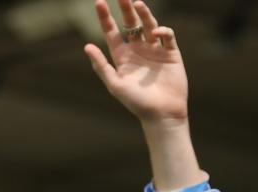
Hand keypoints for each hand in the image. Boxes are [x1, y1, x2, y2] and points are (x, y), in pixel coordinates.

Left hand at [83, 0, 186, 123]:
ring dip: (144, 13)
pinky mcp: (171, 53)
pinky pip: (167, 36)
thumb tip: (86, 46)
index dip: (105, 17)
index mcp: (122, 57)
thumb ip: (101, 66)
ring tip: (137, 3)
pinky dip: (162, 30)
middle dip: (125, 9)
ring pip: (148, 25)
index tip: (99, 2)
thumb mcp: (115, 85)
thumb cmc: (136, 103)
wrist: (162, 114)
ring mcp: (155, 50)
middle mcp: (138, 50)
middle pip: (130, 24)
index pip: (112, 32)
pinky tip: (155, 32)